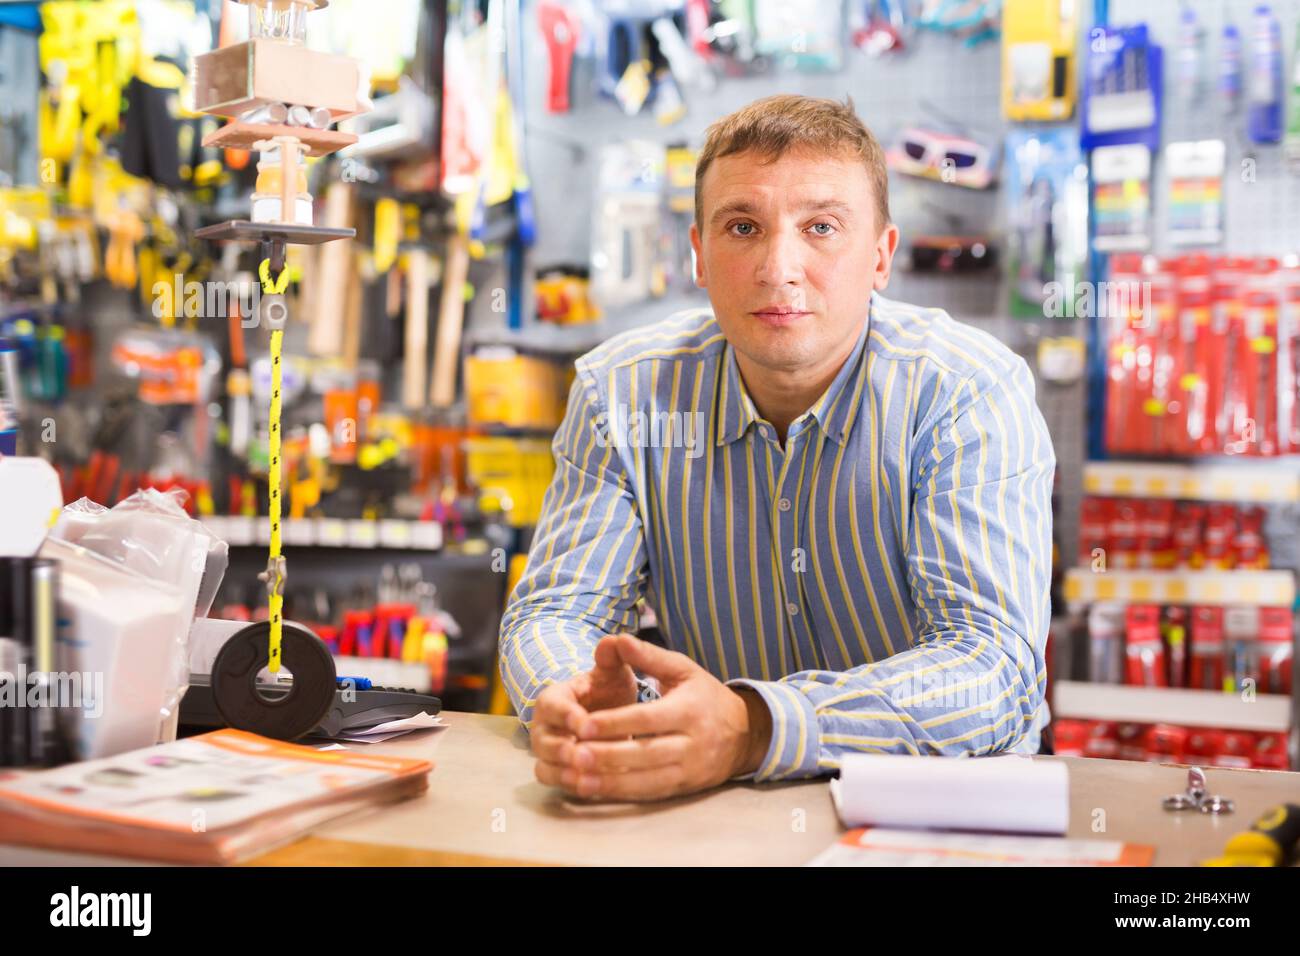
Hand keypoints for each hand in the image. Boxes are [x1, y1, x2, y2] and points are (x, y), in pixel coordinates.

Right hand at [529, 634, 638, 789]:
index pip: (553, 706)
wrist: (607, 712)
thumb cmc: (608, 690)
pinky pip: (553, 781)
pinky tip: (590, 788)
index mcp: (554, 697)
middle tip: (584, 757)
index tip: (586, 724)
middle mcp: (544, 725)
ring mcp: (547, 750)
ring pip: (545, 764)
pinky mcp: (556, 770)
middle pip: (542, 740)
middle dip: (562, 749)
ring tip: (586, 777)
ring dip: (564, 772)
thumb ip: (612, 656)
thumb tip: (615, 640)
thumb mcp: (612, 671)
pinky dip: (567, 785)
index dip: (567, 716)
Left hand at [534, 633, 772, 801]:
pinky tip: (597, 790)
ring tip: (578, 778)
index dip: (616, 723)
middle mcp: (692, 743)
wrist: (745, 732)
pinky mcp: (686, 788)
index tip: (584, 724)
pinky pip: (651, 794)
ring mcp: (690, 769)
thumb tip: (618, 639)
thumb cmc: (705, 696)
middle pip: (645, 754)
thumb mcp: (683, 669)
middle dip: (608, 756)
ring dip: (610, 782)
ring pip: (647, 780)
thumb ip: (648, 656)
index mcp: (689, 710)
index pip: (648, 719)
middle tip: (574, 754)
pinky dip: (623, 794)